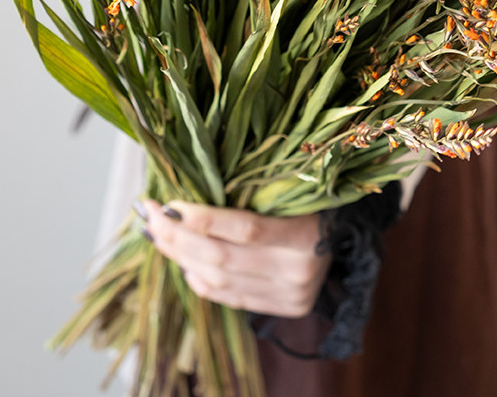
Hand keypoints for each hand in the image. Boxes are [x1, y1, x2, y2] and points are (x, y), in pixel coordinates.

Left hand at [141, 199, 331, 317]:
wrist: (347, 235)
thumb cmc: (311, 199)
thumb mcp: (290, 187)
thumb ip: (249, 191)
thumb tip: (189, 187)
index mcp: (307, 232)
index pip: (246, 228)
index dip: (203, 218)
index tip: (169, 202)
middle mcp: (299, 268)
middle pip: (223, 257)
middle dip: (177, 236)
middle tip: (149, 215)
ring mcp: (291, 294)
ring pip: (219, 280)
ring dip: (180, 257)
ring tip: (158, 235)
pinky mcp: (282, 308)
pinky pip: (227, 297)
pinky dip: (199, 279)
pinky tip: (183, 261)